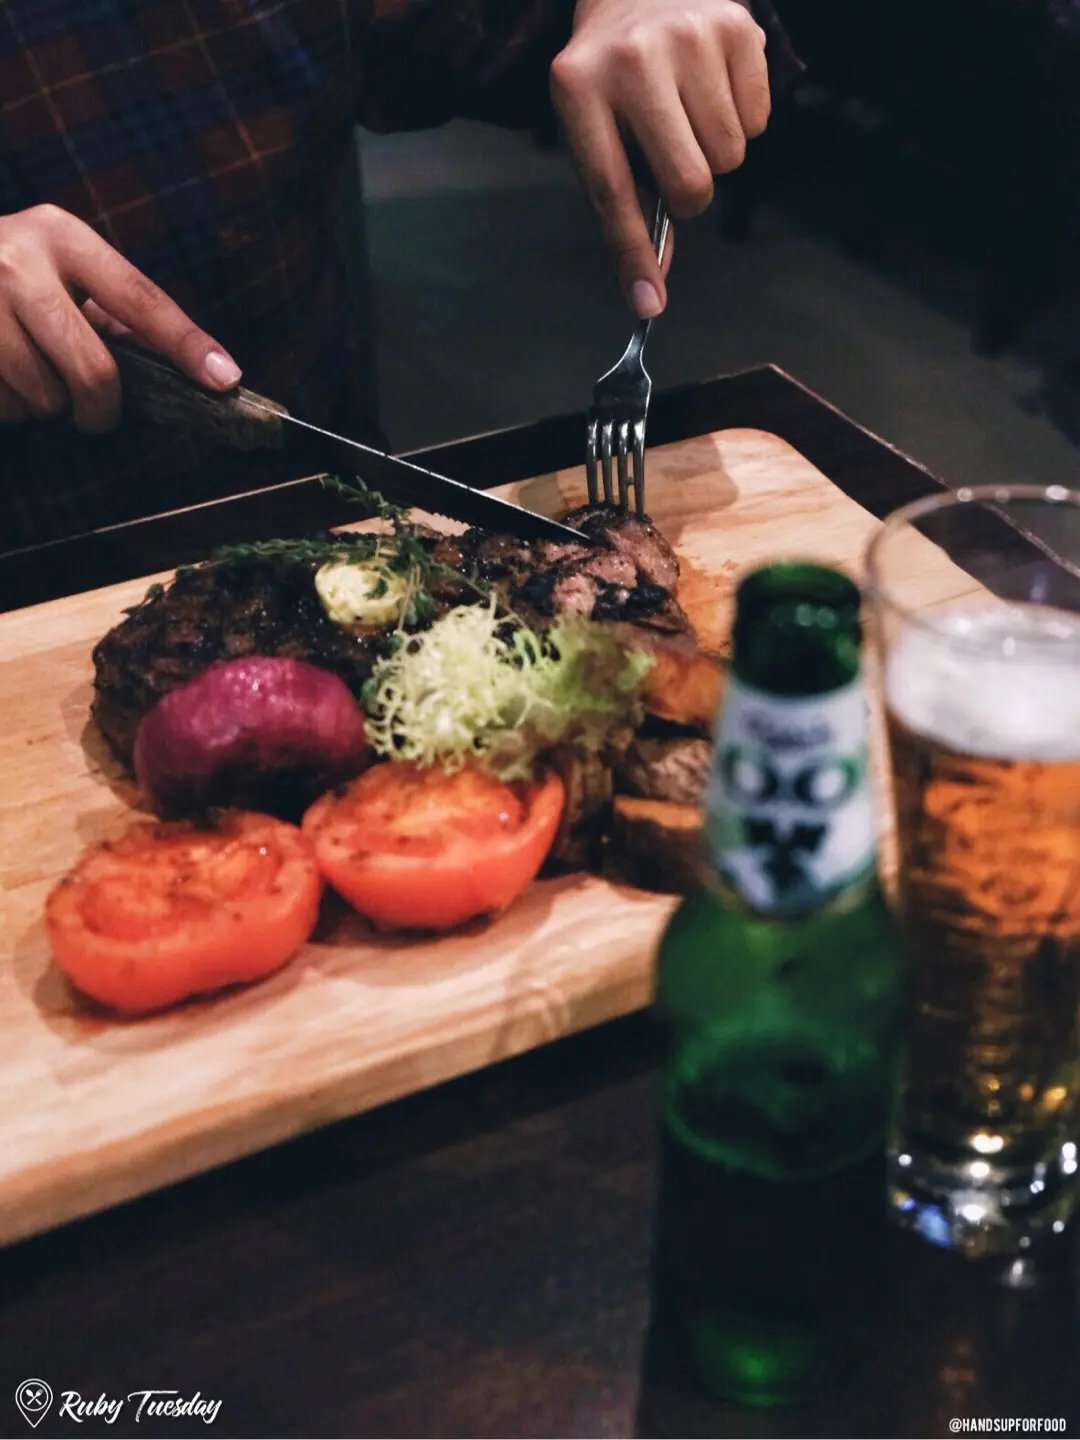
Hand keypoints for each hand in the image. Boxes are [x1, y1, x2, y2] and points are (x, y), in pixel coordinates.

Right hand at [0, 205, 241, 432]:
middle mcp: (17, 261)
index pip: (141, 299)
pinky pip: (5, 406)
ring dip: (46, 406)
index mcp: (61, 236)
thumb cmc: (7, 275)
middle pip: (94, 371)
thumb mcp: (58, 270)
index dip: (186, 344)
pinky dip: (11, 406)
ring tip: (29, 375)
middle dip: (103, 409)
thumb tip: (184, 367)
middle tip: (98, 414)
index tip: (224, 379)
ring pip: (43, 397)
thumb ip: (110, 313)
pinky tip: (1, 376)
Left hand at [551, 0, 770, 317]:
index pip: (610, 191)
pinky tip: (713, 87)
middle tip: (677, 164)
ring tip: (689, 113)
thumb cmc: (614, 79)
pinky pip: (759, 121)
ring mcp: (689, 37)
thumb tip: (651, 286)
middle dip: (690, 195)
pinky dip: (742, 118)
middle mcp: (632, 59)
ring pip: (729, 158)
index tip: (649, 304)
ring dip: (715, 152)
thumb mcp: (596, 129)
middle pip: (689, 184)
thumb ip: (623, 204)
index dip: (633, 253)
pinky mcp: (737, 27)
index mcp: (578, 88)